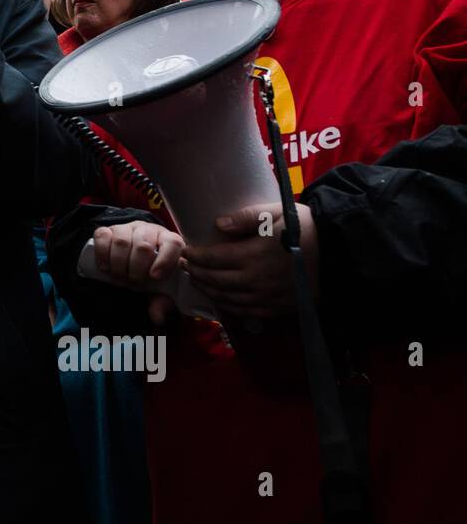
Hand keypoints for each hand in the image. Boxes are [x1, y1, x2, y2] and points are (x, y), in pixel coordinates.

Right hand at [92, 220, 184, 325]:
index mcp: (169, 242)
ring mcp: (127, 228)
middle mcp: (149, 231)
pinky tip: (106, 268)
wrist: (130, 259)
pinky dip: (102, 255)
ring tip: (120, 278)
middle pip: (143, 245)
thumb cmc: (149, 273)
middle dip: (136, 269)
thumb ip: (161, 302)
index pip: (172, 244)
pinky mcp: (108, 230)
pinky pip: (102, 236)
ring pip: (121, 241)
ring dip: (119, 265)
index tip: (154, 277)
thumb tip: (157, 317)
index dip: (164, 260)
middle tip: (133, 283)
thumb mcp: (159, 289)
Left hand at [182, 203, 319, 319]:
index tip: (185, 250)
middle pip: (216, 280)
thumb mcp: (277, 212)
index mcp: (253, 256)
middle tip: (185, 265)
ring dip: (208, 289)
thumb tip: (218, 225)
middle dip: (197, 273)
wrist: (339, 254)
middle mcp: (256, 280)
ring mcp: (266, 297)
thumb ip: (245, 217)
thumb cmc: (307, 229)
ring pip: (227, 298)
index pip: (214, 259)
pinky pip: (245, 310)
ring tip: (197, 279)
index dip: (195, 256)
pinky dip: (228, 305)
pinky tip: (221, 298)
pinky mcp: (277, 308)